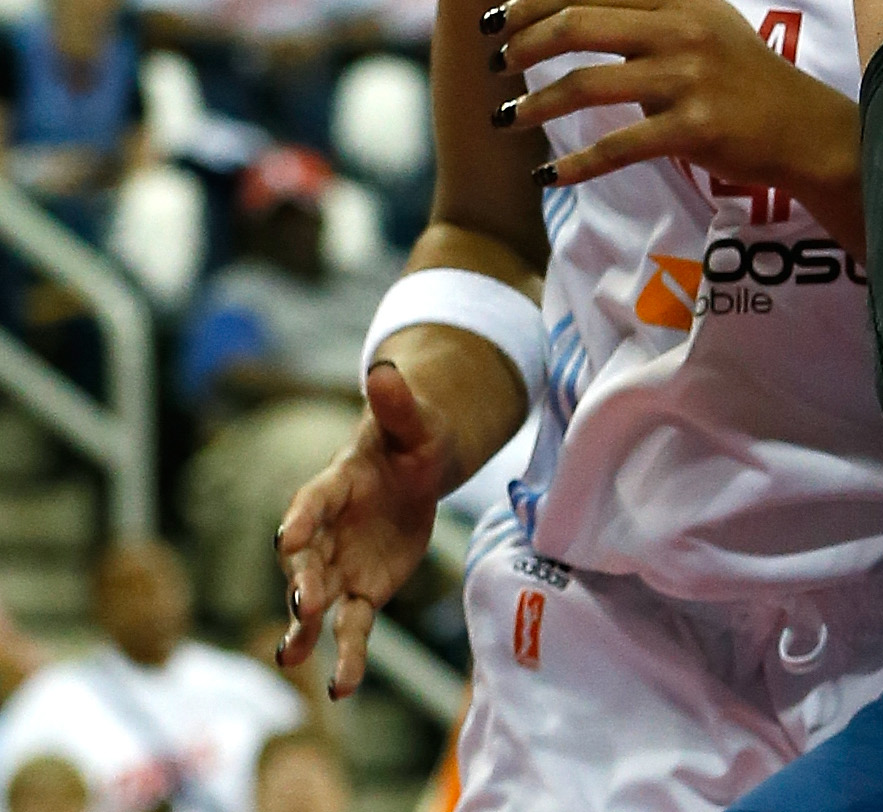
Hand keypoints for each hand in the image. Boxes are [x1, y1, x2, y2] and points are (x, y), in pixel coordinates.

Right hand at [274, 361, 456, 700]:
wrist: (419, 466)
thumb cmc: (412, 438)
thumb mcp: (415, 421)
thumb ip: (398, 403)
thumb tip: (386, 367)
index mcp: (334, 486)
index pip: (312, 502)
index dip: (301, 518)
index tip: (289, 536)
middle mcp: (327, 533)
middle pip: (307, 560)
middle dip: (302, 581)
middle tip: (303, 603)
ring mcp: (341, 566)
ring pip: (319, 604)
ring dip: (306, 629)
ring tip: (291, 659)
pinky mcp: (364, 592)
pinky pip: (353, 629)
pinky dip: (347, 658)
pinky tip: (340, 689)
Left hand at [489, 0, 840, 190]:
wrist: (797, 122)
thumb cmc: (737, 56)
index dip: (528, 5)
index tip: (491, 25)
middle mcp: (681, 29)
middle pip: (578, 28)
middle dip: (523, 47)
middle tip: (494, 66)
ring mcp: (689, 79)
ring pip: (589, 88)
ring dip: (537, 106)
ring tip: (505, 120)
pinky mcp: (695, 129)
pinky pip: (621, 146)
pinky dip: (577, 165)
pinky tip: (545, 175)